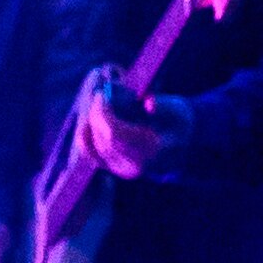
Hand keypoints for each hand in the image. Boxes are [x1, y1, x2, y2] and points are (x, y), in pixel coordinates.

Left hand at [74, 68, 191, 179]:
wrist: (178, 143)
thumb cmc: (176, 121)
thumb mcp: (177, 110)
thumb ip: (164, 106)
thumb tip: (148, 104)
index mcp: (151, 151)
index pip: (115, 134)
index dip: (104, 112)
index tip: (103, 94)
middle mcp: (134, 165)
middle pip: (102, 139)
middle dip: (96, 113)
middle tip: (100, 94)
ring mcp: (121, 169)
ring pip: (92, 146)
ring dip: (89, 121)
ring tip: (97, 104)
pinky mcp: (111, 166)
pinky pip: (88, 152)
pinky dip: (84, 134)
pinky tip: (89, 118)